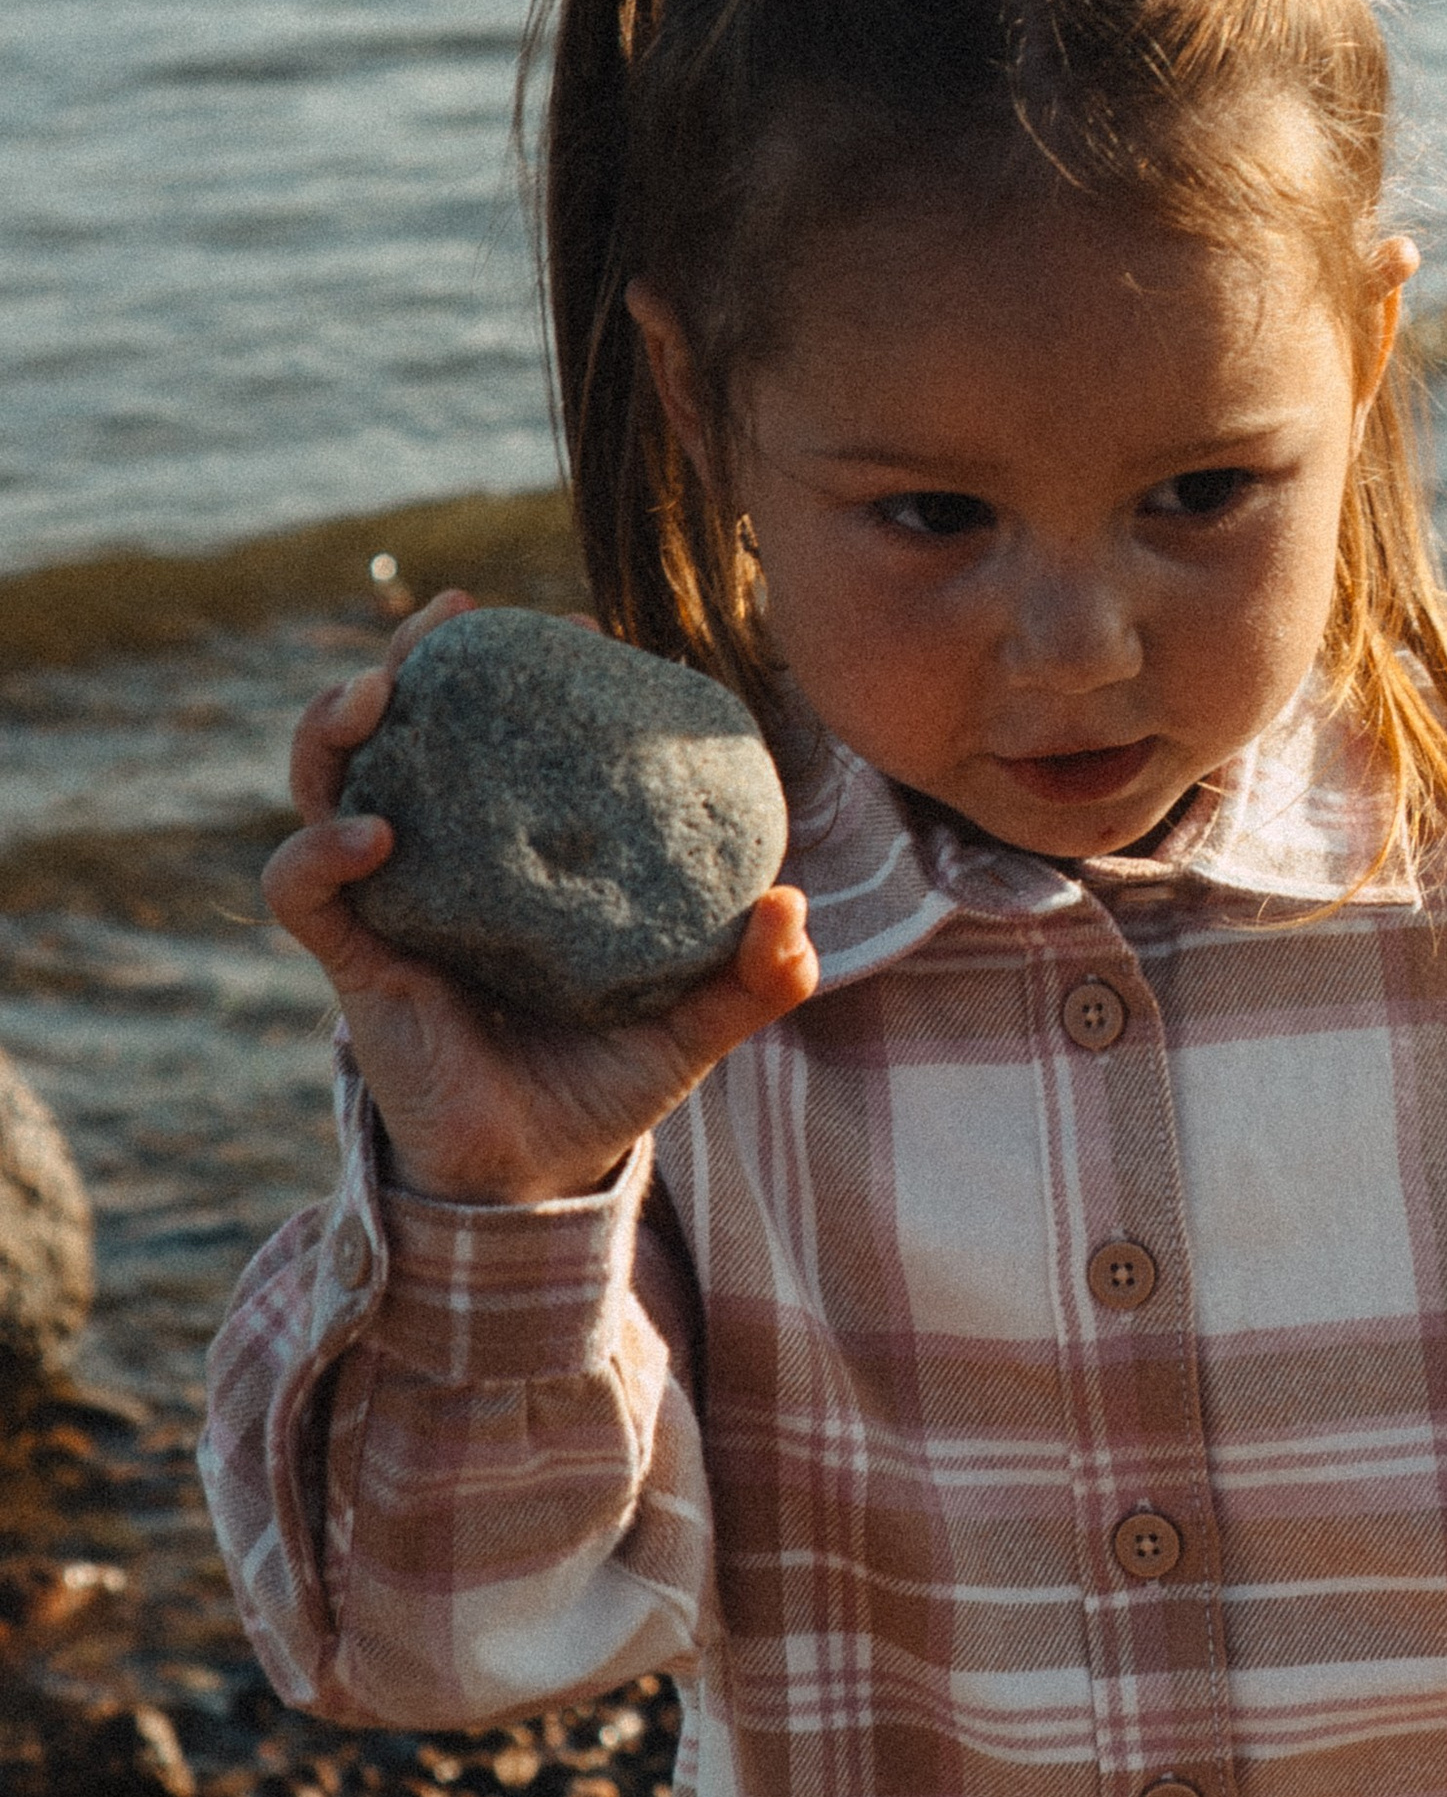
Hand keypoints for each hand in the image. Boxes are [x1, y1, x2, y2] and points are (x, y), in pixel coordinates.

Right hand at [262, 590, 818, 1206]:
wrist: (533, 1181)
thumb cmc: (602, 1086)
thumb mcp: (692, 1024)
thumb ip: (750, 974)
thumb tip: (794, 911)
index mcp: (517, 858)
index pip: (502, 738)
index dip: (523, 674)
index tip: (572, 620)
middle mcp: (445, 863)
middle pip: (402, 730)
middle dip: (414, 660)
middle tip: (454, 615)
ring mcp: (390, 904)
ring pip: (326, 783)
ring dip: (336, 726)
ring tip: (380, 690)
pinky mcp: (352, 961)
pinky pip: (301, 888)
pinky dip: (320, 851)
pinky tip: (374, 835)